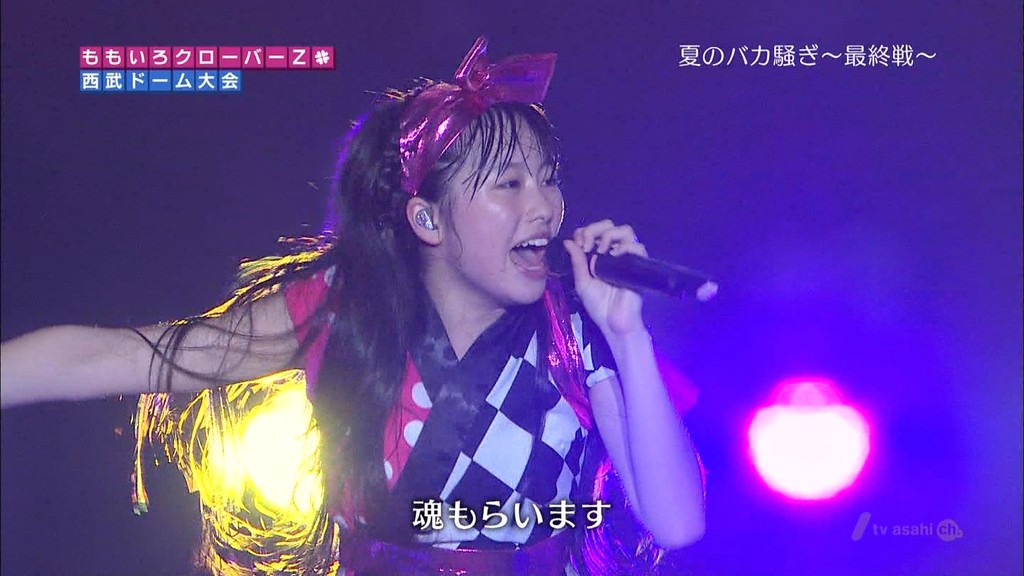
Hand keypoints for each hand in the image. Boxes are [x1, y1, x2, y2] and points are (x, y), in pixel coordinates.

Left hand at [562, 220, 646, 335]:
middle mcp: (613, 252)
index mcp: (599, 255)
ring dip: (609, 234)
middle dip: (595, 229)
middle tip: (587, 245)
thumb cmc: (598, 305)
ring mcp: (627, 258)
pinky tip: (614, 255)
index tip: (578, 245)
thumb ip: (577, 262)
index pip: (593, 231)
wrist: (613, 322)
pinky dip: (625, 246)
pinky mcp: (638, 266)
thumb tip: (568, 241)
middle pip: (609, 226)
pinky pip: (637, 247)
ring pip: (625, 231)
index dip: (584, 232)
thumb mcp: (582, 282)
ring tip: (600, 249)